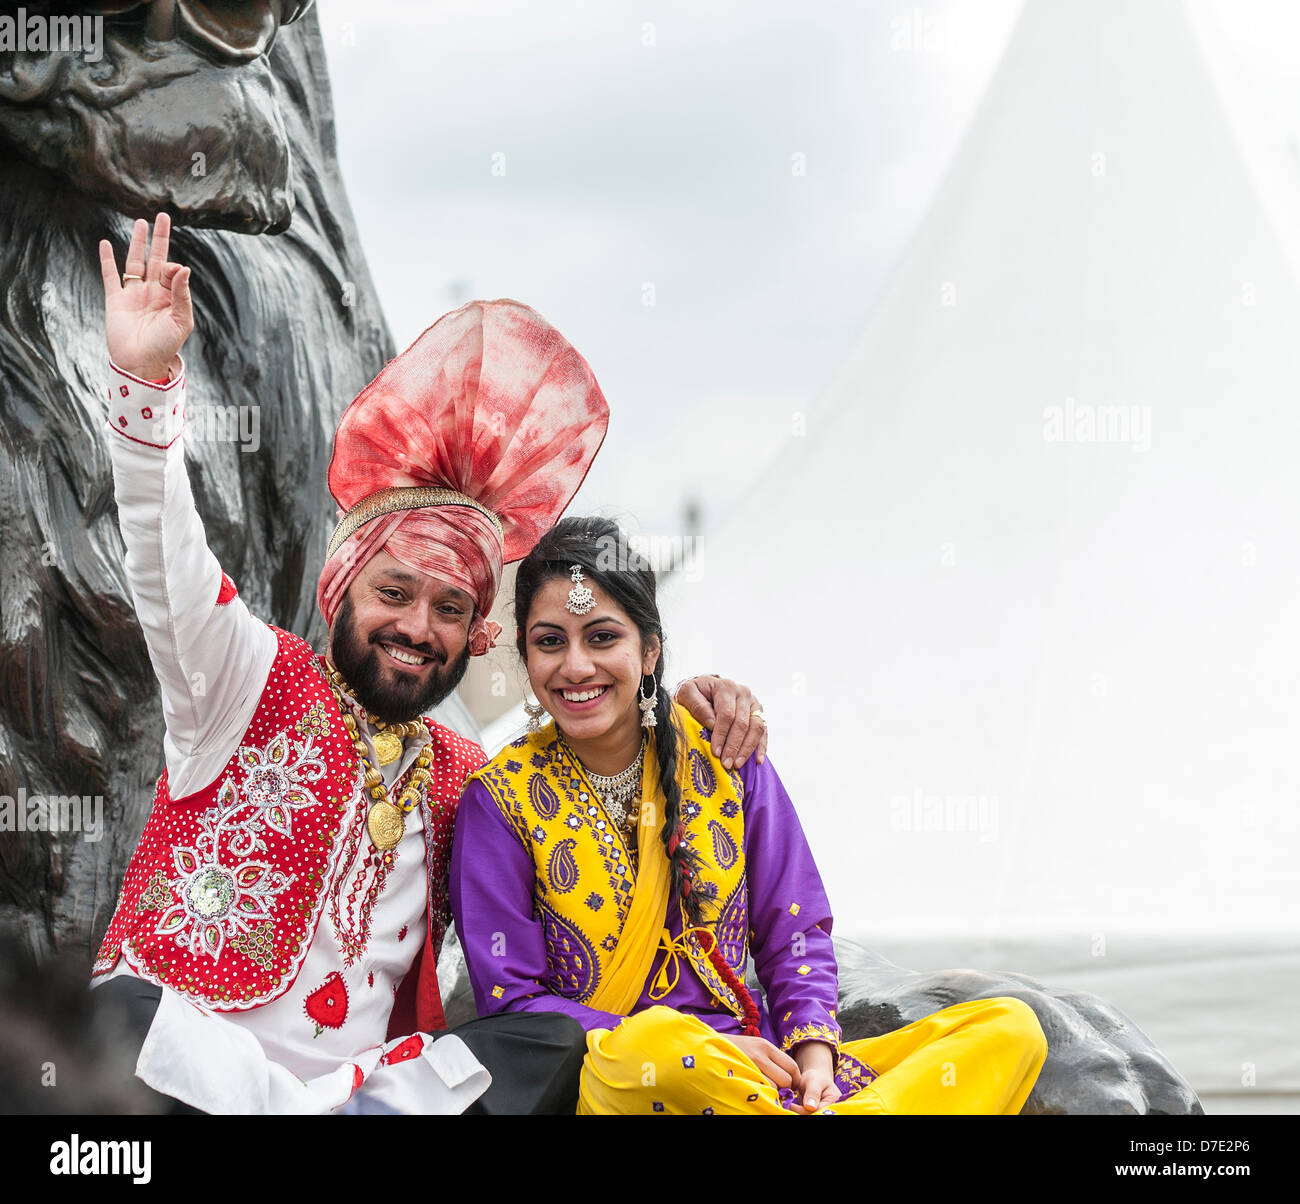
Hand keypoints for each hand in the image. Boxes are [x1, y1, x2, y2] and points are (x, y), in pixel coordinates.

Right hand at [100, 213, 193, 381]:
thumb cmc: (165, 346)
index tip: (171, 270)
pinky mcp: (115, 300)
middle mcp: (153, 292)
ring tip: (141, 223)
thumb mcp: (181, 321)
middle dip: (160, 238)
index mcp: (171, 297)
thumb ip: (182, 295)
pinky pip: (110, 276)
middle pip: (156, 259)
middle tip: (163, 216)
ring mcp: (133, 294)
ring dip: (138, 243)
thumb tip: (183, 267)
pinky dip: (107, 260)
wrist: (140, 363)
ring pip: (135, 262)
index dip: (172, 267)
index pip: (172, 271)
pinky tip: (106, 244)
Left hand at [675, 675, 766, 769]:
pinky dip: (761, 746)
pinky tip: (758, 760)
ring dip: (747, 748)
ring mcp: (753, 703)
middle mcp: (743, 693)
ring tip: (737, 764)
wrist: (706, 687)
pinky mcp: (759, 713)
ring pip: (756, 728)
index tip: (715, 752)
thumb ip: (697, 705)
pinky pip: (763, 730)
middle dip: (734, 746)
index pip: (727, 714)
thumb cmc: (694, 692)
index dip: (721, 735)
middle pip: (742, 723)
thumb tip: (712, 724)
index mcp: (726, 687)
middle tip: (726, 764)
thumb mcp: (687, 693)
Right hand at [726, 1034, 798, 1090]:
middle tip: (777, 1093)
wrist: (706, 1046)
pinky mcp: (742, 1071)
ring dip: (772, 1093)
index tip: (788, 1088)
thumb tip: (785, 1079)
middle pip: (787, 1078)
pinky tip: (753, 1091)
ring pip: (775, 1086)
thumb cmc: (730, 1051)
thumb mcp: (752, 1048)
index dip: (794, 1080)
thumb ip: (768, 1060)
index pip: (792, 1066)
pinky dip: (761, 1094)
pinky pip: (761, 1089)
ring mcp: (751, 1062)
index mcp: (766, 1046)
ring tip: (762, 1090)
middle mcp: (761, 1053)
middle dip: (785, 1089)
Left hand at [788, 1041, 838, 1112]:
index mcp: (834, 1102)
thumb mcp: (814, 1081)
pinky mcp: (813, 1115)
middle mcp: (829, 1111)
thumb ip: (813, 1092)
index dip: (803, 1110)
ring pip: (806, 1116)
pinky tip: (789, 1107)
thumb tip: (809, 1107)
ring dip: (796, 1112)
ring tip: (786, 1104)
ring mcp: (821, 1113)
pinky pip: (803, 1115)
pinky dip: (796, 1112)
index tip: (789, 1104)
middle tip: (786, 1104)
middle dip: (799, 1112)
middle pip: (813, 1115)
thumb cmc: (816, 1077)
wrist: (815, 1080)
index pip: (817, 1111)